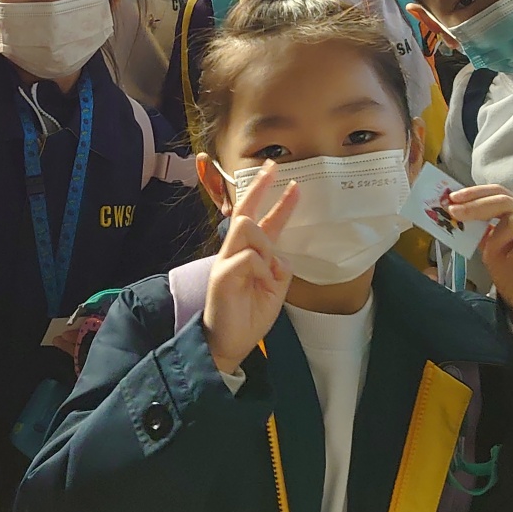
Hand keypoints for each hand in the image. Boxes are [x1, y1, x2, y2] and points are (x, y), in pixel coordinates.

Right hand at [203, 163, 298, 375]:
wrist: (229, 344)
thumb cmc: (249, 317)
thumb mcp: (274, 290)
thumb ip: (279, 269)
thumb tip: (279, 256)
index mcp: (249, 255)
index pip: (262, 221)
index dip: (276, 201)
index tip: (290, 181)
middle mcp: (234, 252)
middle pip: (246, 212)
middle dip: (261, 188)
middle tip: (274, 168)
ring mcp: (226, 262)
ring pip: (247, 228)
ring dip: (265, 243)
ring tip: (268, 269)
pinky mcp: (222, 275)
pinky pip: (248, 258)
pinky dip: (261, 268)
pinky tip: (260, 282)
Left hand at [444, 185, 512, 330]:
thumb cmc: (512, 274)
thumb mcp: (489, 248)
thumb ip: (479, 229)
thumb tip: (456, 210)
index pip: (500, 192)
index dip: (476, 193)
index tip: (452, 198)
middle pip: (506, 202)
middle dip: (477, 206)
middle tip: (454, 213)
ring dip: (497, 239)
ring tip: (495, 255)